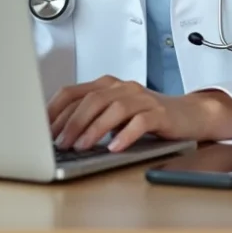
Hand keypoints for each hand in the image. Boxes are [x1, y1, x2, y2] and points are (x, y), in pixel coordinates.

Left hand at [47, 75, 231, 152]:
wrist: (189, 114)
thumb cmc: (148, 116)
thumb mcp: (116, 113)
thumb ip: (92, 116)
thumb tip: (58, 134)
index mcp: (108, 84)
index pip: (74, 92)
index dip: (56, 110)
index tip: (42, 129)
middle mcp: (123, 87)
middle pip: (92, 99)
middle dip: (72, 122)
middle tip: (60, 143)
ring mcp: (143, 98)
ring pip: (114, 109)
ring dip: (94, 129)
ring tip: (82, 147)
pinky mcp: (160, 114)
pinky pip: (140, 123)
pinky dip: (125, 136)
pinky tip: (115, 148)